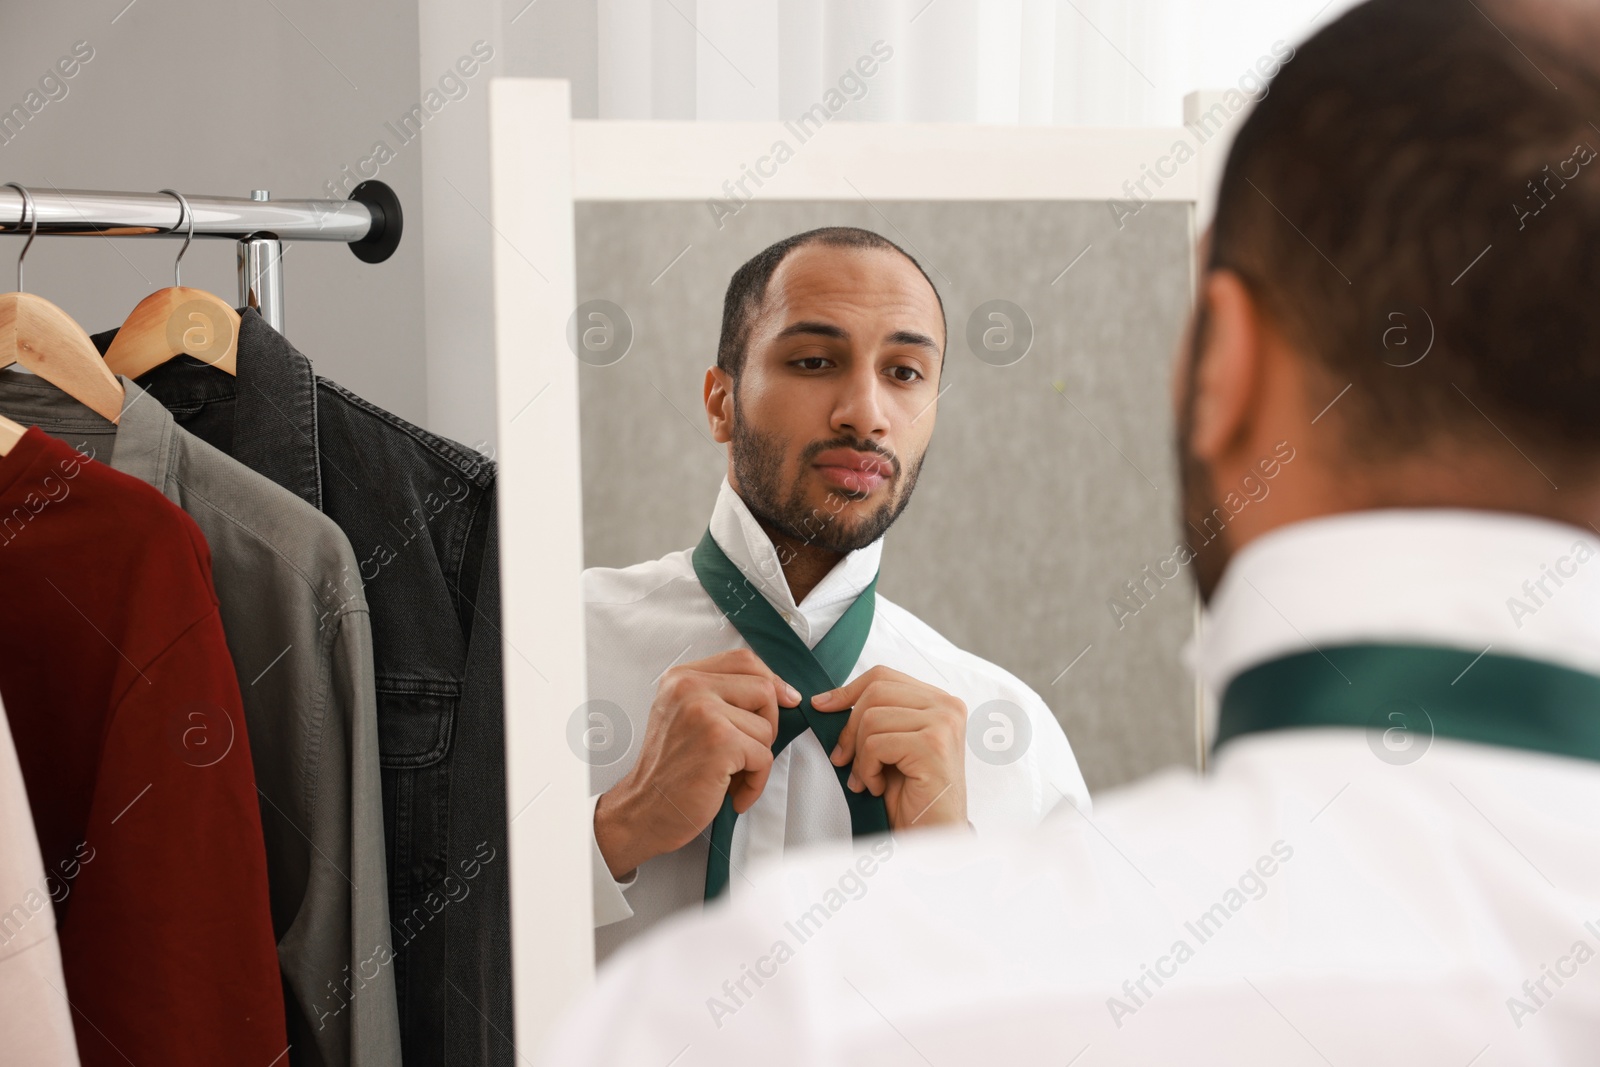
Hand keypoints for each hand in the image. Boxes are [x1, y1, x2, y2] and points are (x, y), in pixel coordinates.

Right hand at [594, 649, 799, 879]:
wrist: (643, 811)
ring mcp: (704, 713)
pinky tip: (733, 793)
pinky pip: (764, 757)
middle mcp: (689, 688)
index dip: (771, 680)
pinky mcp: (720, 742)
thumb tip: (784, 692)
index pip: (743, 660)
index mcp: (681, 678)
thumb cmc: (670, 771)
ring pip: (766, 728)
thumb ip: (724, 697)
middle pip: (763, 689)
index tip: (784, 700)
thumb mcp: (688, 717)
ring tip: (730, 776)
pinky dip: (755, 782)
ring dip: (757, 760)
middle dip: (768, 725)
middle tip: (746, 752)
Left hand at [811, 665, 967, 829]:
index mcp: (938, 700)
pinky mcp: (933, 745)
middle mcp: (947, 706)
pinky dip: (867, 769)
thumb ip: (874, 717)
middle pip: (875, 692)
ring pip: (872, 717)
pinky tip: (877, 787)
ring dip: (859, 755)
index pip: (883, 676)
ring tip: (868, 779)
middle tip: (844, 760)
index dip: (848, 691)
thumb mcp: (889, 746)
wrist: (932, 837)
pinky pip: (877, 743)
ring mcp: (944, 723)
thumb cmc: (911, 796)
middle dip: (849, 728)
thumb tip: (826, 700)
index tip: (823, 706)